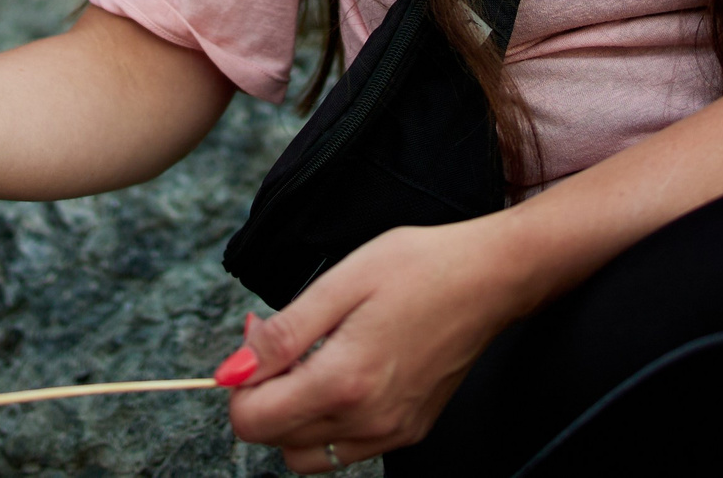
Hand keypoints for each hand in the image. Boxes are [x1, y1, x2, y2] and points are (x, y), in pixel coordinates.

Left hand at [218, 220, 528, 468]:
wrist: (489, 278)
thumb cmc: (419, 268)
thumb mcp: (338, 283)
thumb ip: (281, 335)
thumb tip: (233, 371)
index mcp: (343, 382)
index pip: (252, 422)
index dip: (240, 383)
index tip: (258, 343)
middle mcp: (367, 420)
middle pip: (276, 440)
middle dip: (264, 396)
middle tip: (283, 343)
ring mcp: (390, 432)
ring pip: (308, 454)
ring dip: (293, 417)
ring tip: (314, 361)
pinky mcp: (409, 431)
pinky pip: (346, 448)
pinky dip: (329, 422)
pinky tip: (344, 374)